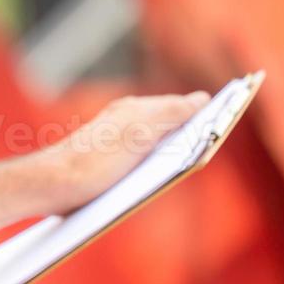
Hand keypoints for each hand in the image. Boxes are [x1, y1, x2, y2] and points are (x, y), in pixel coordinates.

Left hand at [38, 92, 209, 210]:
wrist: (49, 185)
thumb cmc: (92, 163)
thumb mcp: (136, 136)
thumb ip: (169, 113)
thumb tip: (202, 98)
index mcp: (135, 110)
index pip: (182, 104)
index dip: (206, 108)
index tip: (234, 103)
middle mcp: (126, 119)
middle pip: (171, 119)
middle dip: (196, 124)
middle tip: (221, 129)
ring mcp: (116, 138)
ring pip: (158, 136)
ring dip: (178, 142)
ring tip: (199, 150)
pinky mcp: (108, 157)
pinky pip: (143, 151)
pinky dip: (158, 155)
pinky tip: (161, 167)